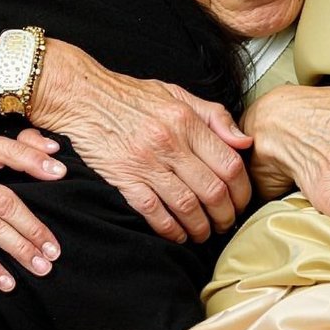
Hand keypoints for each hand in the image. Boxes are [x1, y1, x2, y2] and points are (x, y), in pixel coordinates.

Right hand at [0, 126, 68, 290]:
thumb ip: (23, 145)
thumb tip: (53, 149)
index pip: (9, 151)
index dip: (34, 160)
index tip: (60, 173)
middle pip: (4, 202)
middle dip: (32, 228)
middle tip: (53, 251)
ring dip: (17, 249)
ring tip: (40, 267)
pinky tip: (7, 281)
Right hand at [30, 41, 250, 243]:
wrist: (84, 97)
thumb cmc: (131, 97)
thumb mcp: (178, 95)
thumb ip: (215, 117)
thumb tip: (245, 142)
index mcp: (187, 121)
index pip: (229, 164)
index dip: (242, 191)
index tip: (241, 202)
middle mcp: (170, 143)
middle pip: (212, 191)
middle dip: (225, 215)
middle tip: (226, 224)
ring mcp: (146, 163)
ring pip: (187, 206)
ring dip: (200, 227)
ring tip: (204, 233)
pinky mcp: (124, 178)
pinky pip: (154, 212)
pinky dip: (170, 229)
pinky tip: (178, 234)